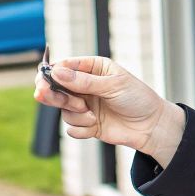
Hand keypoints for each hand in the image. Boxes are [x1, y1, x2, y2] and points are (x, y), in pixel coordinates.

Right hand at [33, 55, 185, 164]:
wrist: (151, 127)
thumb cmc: (137, 99)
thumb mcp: (113, 85)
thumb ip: (84, 81)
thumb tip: (57, 72)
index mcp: (93, 68)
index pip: (64, 67)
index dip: (50, 73)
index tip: (43, 80)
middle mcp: (85, 86)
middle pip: (56, 88)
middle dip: (53, 95)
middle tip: (44, 96)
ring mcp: (85, 105)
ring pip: (62, 110)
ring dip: (75, 114)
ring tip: (92, 115)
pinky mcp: (86, 124)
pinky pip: (71, 128)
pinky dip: (82, 128)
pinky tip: (96, 126)